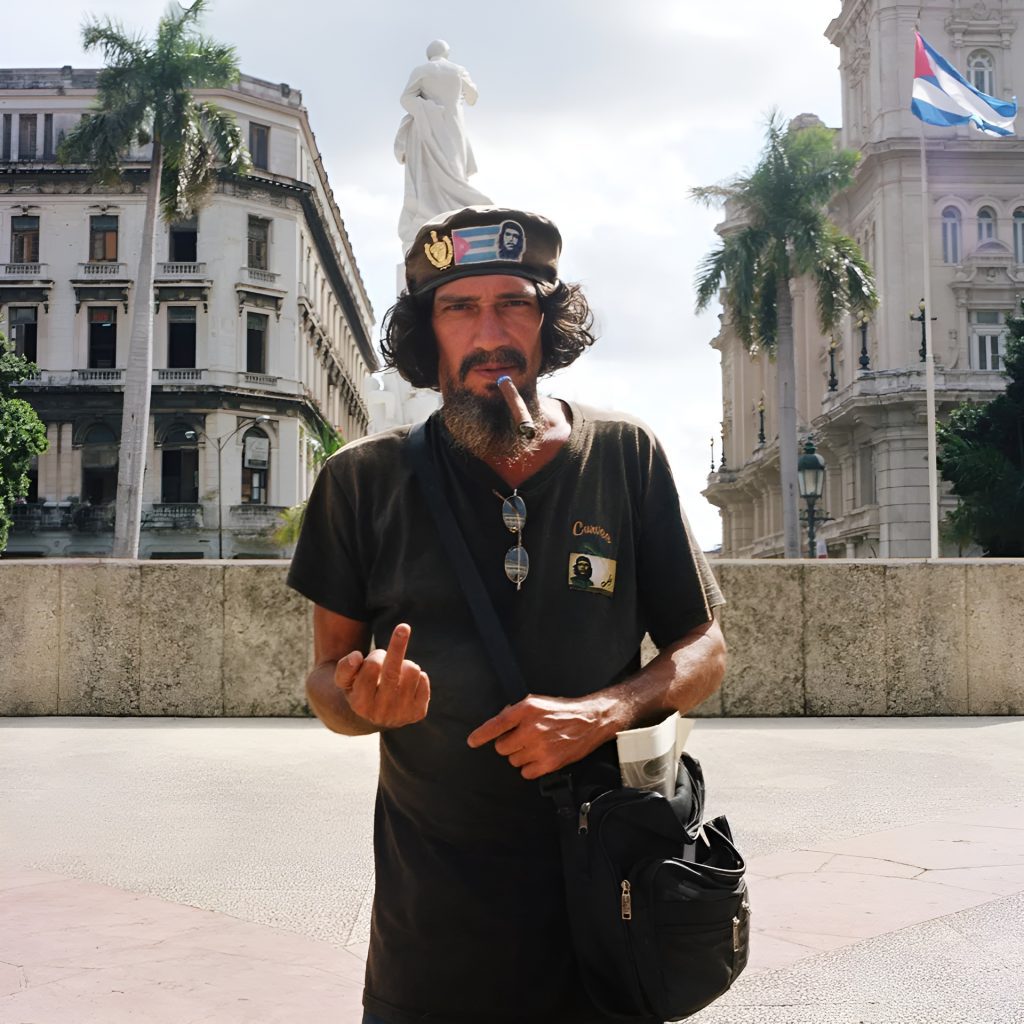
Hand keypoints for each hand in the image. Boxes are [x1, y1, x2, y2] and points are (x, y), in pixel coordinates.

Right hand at [334, 623, 429, 728]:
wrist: (376, 715)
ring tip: (396, 671)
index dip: (374, 656)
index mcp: (360, 704)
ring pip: (412, 671)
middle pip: (392, 671)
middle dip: (397, 645)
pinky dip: (416, 675)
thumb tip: (356, 656)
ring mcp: (401, 714)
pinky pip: (423, 679)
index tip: (374, 655)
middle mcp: (381, 712)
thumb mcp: (344, 680)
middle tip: (403, 627)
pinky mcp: (418, 712)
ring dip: (404, 664)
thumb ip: (344, 668)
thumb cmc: (359, 688)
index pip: (372, 668)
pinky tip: (406, 683)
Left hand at [467, 694, 616, 779]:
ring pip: (513, 761)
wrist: (590, 720)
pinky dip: (530, 767)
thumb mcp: (537, 702)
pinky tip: (539, 756)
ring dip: (520, 755)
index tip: (472, 741)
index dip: (481, 735)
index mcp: (526, 710)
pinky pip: (526, 773)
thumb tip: (499, 724)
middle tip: (521, 738)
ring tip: (535, 745)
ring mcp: (540, 747)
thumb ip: (516, 712)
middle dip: (508, 744)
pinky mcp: (549, 763)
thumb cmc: (563, 711)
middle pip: (501, 747)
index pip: (496, 724)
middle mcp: (531, 728)